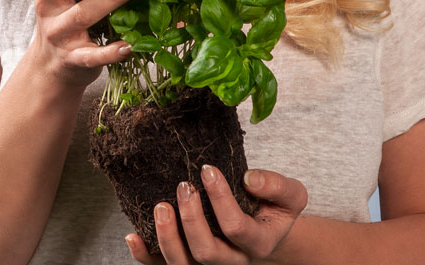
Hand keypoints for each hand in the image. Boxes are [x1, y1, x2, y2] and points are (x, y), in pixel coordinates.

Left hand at [126, 166, 307, 264]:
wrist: (266, 230)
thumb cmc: (273, 209)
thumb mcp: (290, 195)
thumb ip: (277, 185)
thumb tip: (248, 178)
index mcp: (257, 244)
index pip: (235, 227)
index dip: (219, 198)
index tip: (207, 169)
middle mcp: (232, 260)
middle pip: (206, 252)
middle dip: (191, 219)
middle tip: (183, 186)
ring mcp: (209, 264)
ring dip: (167, 237)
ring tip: (161, 205)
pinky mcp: (188, 262)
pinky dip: (145, 255)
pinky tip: (133, 235)